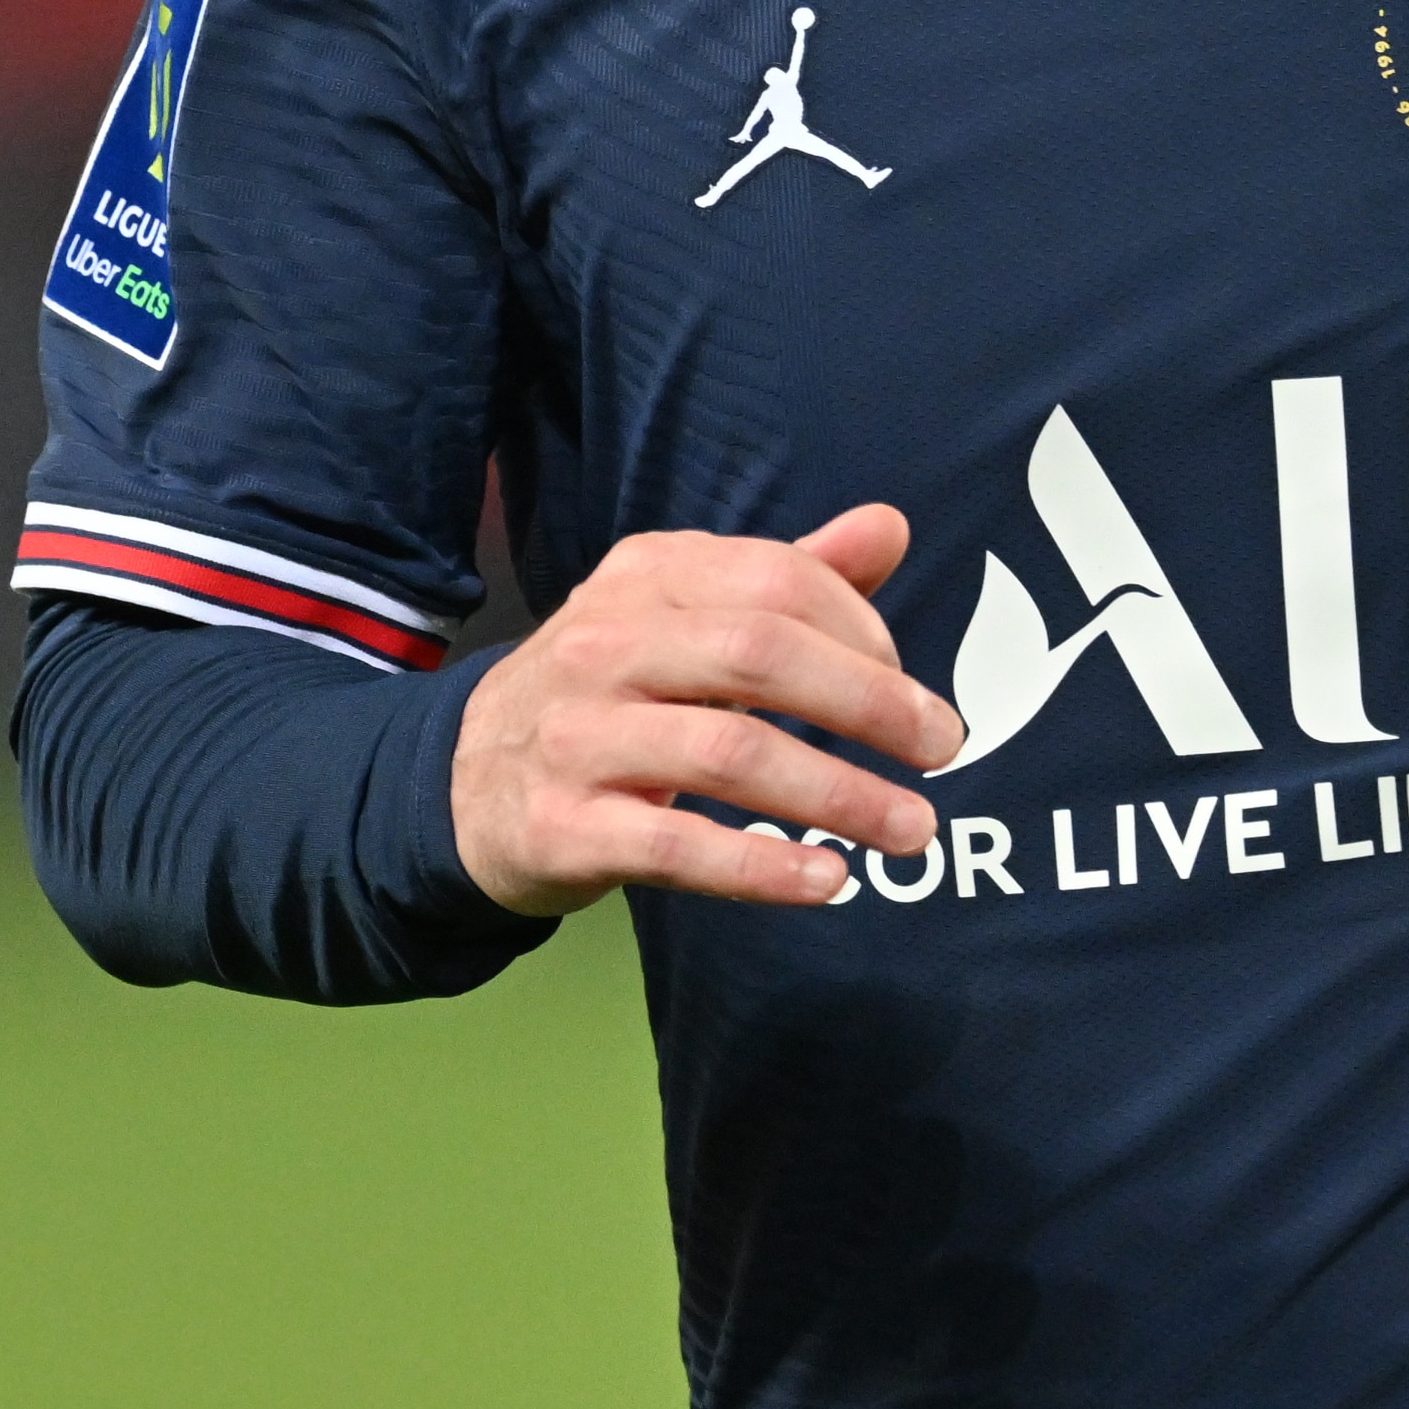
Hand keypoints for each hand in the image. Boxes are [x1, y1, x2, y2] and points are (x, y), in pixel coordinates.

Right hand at [449, 503, 961, 914]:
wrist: (464, 780)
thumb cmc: (613, 690)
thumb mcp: (686, 614)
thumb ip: (791, 576)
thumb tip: (890, 529)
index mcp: (647, 576)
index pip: (776, 580)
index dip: (862, 630)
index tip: (914, 690)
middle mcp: (606, 643)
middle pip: (759, 655)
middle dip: (867, 702)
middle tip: (944, 748)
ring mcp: (577, 735)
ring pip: (728, 755)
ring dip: (837, 795)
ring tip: (911, 828)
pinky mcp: (560, 827)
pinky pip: (676, 847)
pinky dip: (761, 866)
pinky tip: (825, 879)